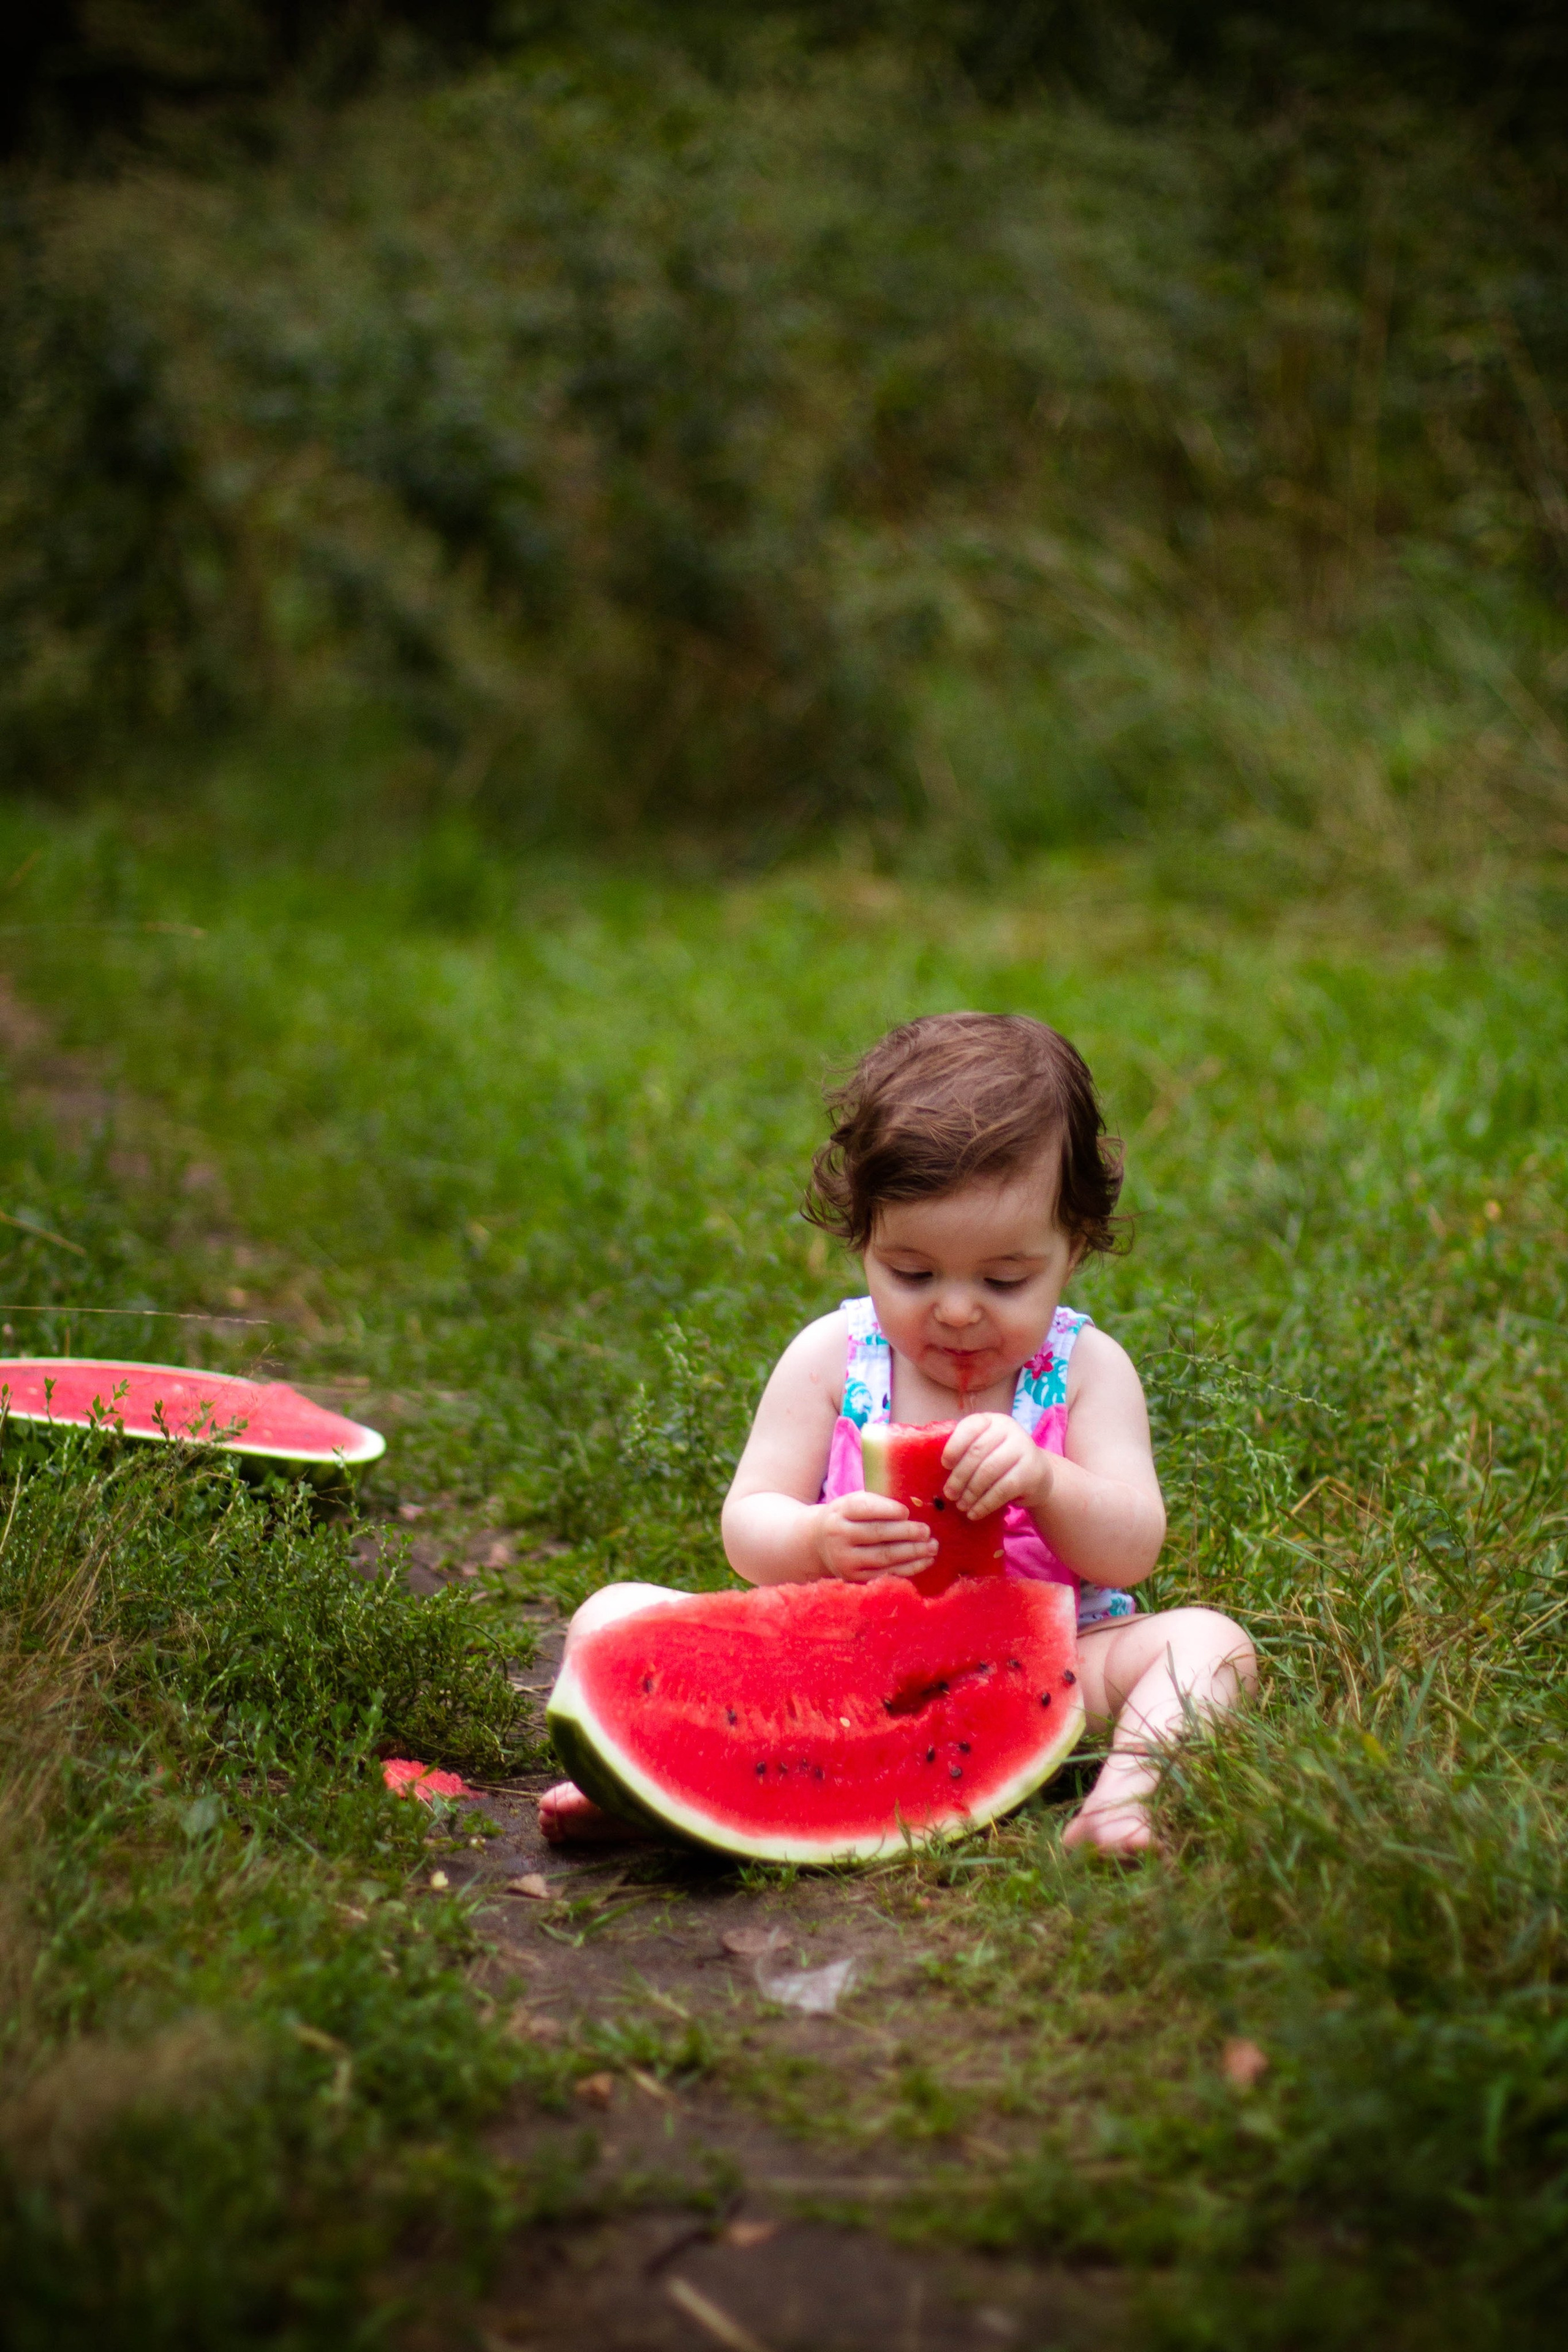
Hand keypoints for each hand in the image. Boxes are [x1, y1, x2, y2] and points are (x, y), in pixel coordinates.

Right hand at [813, 1490, 938, 1581]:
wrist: (819, 1544)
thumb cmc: (847, 1518)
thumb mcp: (852, 1504)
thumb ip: (877, 1504)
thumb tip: (912, 1512)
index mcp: (840, 1512)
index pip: (865, 1509)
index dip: (888, 1510)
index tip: (907, 1511)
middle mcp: (840, 1537)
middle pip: (877, 1534)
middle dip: (906, 1533)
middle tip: (927, 1531)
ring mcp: (846, 1560)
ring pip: (884, 1557)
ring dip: (913, 1552)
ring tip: (932, 1547)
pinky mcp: (855, 1578)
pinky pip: (887, 1573)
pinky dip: (909, 1568)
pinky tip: (925, 1561)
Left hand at [941, 1412, 1050, 1520]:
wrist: (1037, 1473)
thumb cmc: (1000, 1461)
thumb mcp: (985, 1449)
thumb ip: (966, 1451)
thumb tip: (935, 1470)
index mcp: (992, 1420)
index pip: (970, 1427)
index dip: (954, 1446)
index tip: (944, 1465)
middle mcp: (1010, 1429)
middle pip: (977, 1452)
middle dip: (959, 1476)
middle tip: (949, 1494)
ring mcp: (1023, 1449)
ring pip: (988, 1472)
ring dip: (970, 1493)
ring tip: (961, 1506)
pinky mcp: (1031, 1472)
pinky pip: (1002, 1490)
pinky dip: (984, 1504)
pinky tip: (974, 1513)